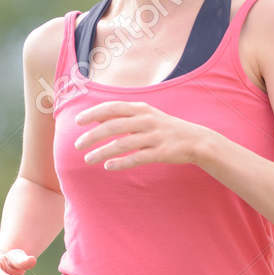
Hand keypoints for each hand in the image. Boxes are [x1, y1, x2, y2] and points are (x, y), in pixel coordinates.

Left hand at [73, 102, 206, 169]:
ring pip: (122, 144)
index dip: (93, 113)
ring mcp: (154, 137)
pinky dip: (121, 162)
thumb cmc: (166, 128)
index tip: (77, 121)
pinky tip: (108, 167)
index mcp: (141, 108)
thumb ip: (124, 115)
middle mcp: (146, 120)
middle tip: (77, 145)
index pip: (112, 108)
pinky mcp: (161, 153)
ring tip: (88, 159)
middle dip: (92, 135)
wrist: (196, 140)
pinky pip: (137, 158)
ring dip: (102, 152)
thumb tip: (97, 118)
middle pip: (113, 126)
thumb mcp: (147, 115)